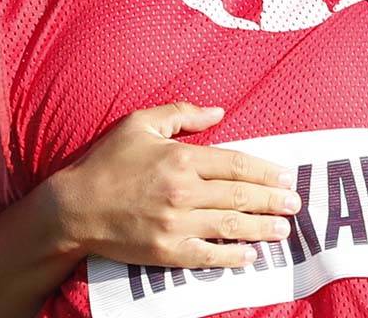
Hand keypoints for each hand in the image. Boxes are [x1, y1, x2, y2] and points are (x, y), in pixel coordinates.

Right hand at [44, 102, 299, 268]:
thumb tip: (219, 112)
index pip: (236, 164)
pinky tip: (251, 256)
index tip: (285, 176)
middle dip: (272, 200)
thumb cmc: (105, 162)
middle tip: (295, 204)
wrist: (71, 209)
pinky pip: (208, 256)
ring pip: (230, 226)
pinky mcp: (166, 252)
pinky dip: (232, 256)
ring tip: (284, 230)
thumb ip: (181, 115)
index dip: (265, 171)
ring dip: (262, 228)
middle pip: (240, 196)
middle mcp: (183, 192)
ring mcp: (175, 224)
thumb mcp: (139, 124)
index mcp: (180, 159)